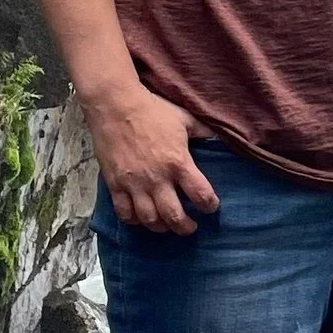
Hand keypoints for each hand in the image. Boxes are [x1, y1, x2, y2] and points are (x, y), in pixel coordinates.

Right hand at [89, 81, 220, 233]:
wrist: (115, 105)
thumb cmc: (152, 110)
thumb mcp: (184, 118)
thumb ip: (202, 131)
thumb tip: (218, 136)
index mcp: (178, 162)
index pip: (200, 194)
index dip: (210, 205)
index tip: (211, 207)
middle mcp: (157, 178)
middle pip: (174, 216)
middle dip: (185, 227)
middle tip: (190, 227)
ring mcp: (134, 184)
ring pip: (150, 220)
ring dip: (161, 227)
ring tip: (167, 225)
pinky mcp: (115, 184)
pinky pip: (125, 213)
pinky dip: (134, 220)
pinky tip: (141, 218)